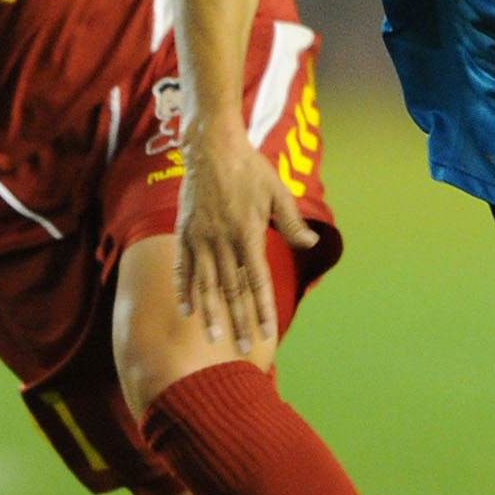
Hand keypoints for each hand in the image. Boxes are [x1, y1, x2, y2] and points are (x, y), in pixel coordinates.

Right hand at [174, 124, 318, 345]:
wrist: (211, 146)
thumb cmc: (250, 168)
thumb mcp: (278, 192)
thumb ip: (293, 223)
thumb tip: (311, 243)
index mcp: (249, 234)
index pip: (257, 281)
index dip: (262, 309)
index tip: (266, 332)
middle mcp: (223, 241)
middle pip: (232, 290)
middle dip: (238, 321)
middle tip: (243, 348)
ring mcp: (200, 238)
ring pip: (206, 284)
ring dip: (211, 313)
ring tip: (213, 338)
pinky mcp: (184, 233)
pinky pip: (183, 268)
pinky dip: (184, 290)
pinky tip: (187, 310)